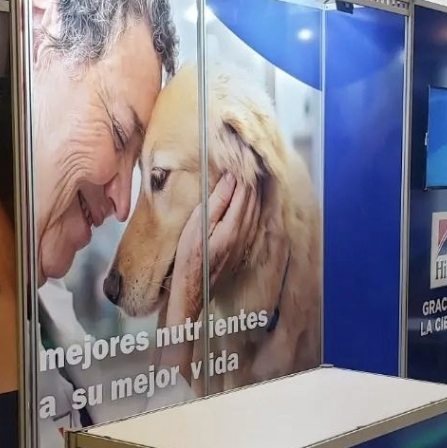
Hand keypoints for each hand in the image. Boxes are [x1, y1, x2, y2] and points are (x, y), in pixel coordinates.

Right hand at [167, 172, 260, 323]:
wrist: (194, 291)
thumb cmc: (189, 261)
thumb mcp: (196, 227)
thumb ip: (215, 203)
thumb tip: (230, 180)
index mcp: (233, 227)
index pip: (246, 192)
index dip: (246, 173)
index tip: (245, 157)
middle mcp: (245, 234)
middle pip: (255, 200)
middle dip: (255, 179)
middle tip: (253, 160)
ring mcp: (246, 242)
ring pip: (258, 210)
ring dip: (257, 192)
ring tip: (256, 174)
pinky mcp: (243, 248)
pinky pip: (255, 222)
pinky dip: (256, 206)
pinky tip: (253, 201)